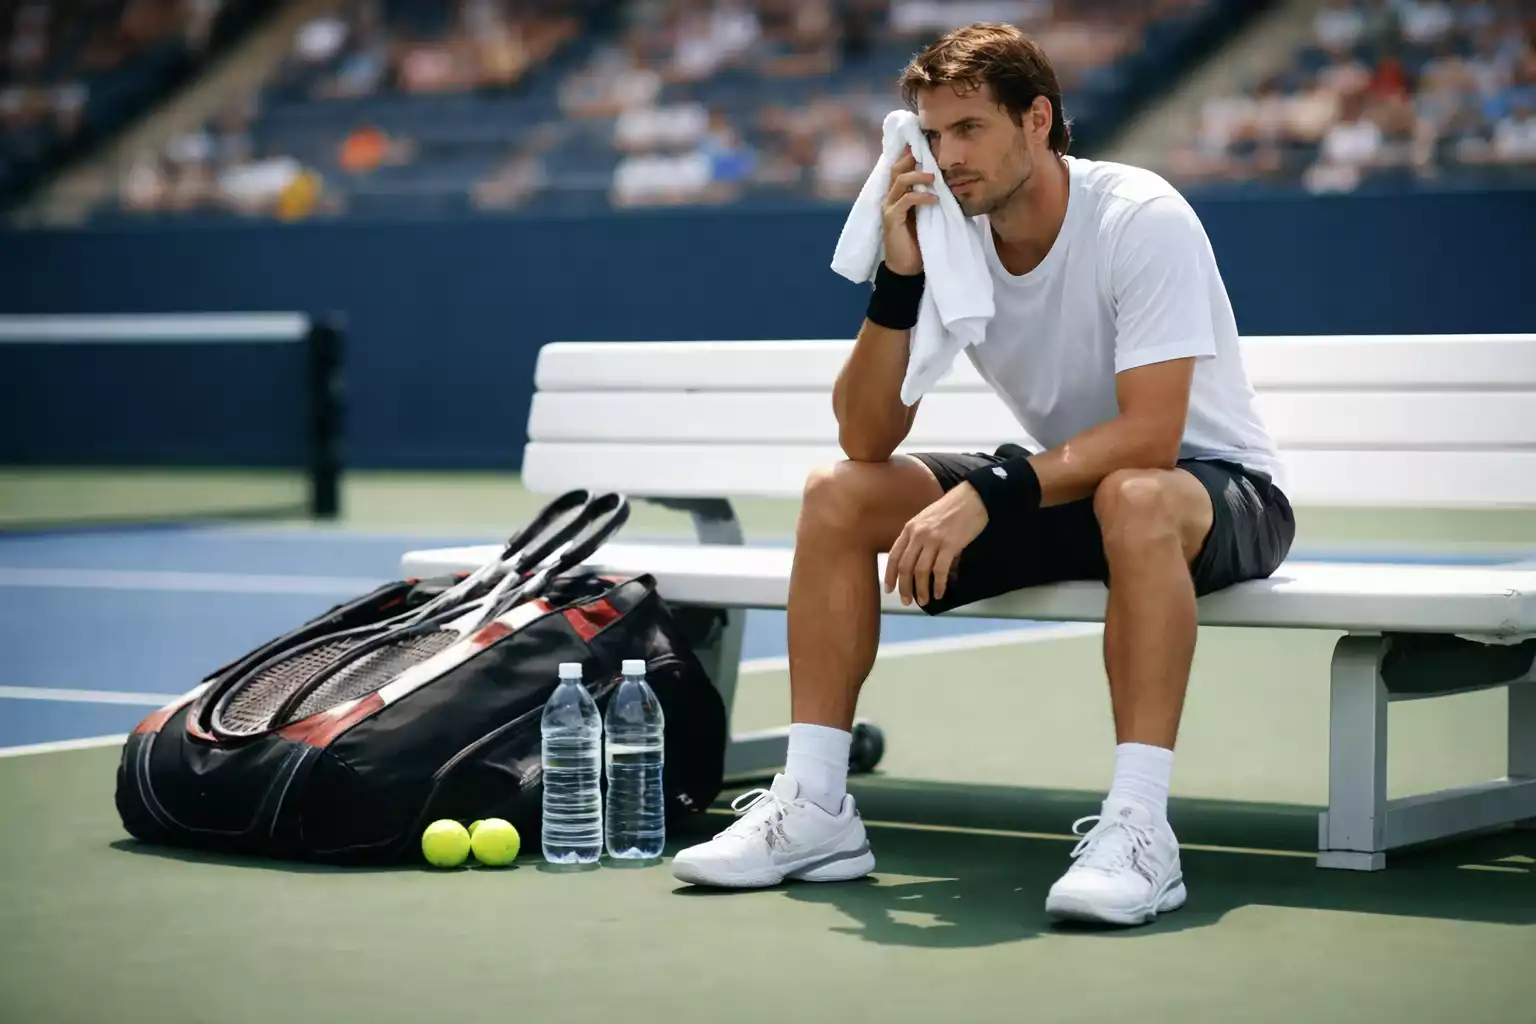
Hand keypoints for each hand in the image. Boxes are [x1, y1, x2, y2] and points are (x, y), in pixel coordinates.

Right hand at [881, 147, 936, 276]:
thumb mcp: (926, 215)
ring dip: (919, 176)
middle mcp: (889, 198)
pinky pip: (906, 200)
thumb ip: (928, 198)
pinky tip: (934, 199)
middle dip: (911, 158)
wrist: (906, 269)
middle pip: (896, 169)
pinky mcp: (891, 220)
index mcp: (897, 196)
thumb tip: (946, 182)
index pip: (899, 169)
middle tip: (929, 152)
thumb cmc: (918, 242)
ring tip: (935, 177)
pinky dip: (921, 196)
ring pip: (900, 181)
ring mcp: (888, 208)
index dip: (909, 155)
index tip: (925, 144)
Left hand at [884, 482, 988, 606]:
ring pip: (920, 571)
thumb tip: (919, 563)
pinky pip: (940, 571)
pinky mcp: (950, 545)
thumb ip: (919, 539)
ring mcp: (933, 540)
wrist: (972, 497)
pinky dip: (938, 585)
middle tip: (907, 601)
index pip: (894, 555)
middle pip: (905, 567)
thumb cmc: (951, 508)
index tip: (889, 589)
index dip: (890, 575)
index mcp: (910, 528)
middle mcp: (918, 534)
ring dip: (921, 590)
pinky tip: (939, 593)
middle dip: (904, 587)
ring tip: (924, 601)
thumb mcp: (927, 519)